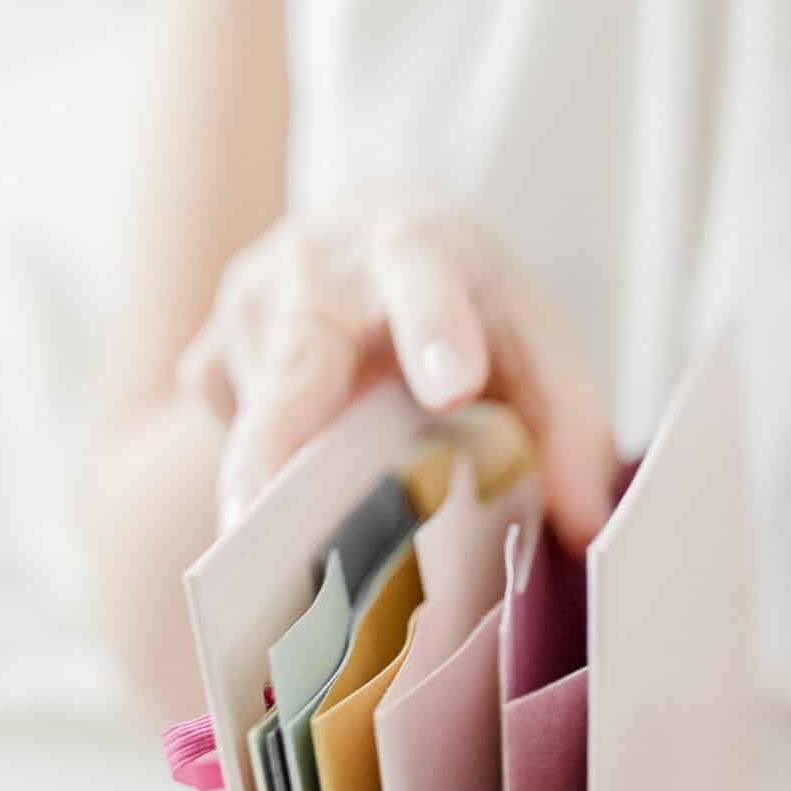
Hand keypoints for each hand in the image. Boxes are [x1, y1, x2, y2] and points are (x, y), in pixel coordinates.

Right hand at [174, 201, 616, 542]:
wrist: (361, 235)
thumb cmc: (463, 303)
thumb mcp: (532, 337)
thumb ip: (568, 423)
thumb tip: (583, 526)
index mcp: (413, 243)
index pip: (422, 278)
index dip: (435, 331)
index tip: (453, 389)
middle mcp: (315, 270)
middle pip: (295, 366)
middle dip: (278, 446)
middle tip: (262, 521)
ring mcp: (245, 314)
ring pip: (263, 432)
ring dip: (293, 501)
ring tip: (305, 556)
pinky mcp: (206, 364)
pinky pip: (234, 447)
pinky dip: (270, 495)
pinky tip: (300, 498)